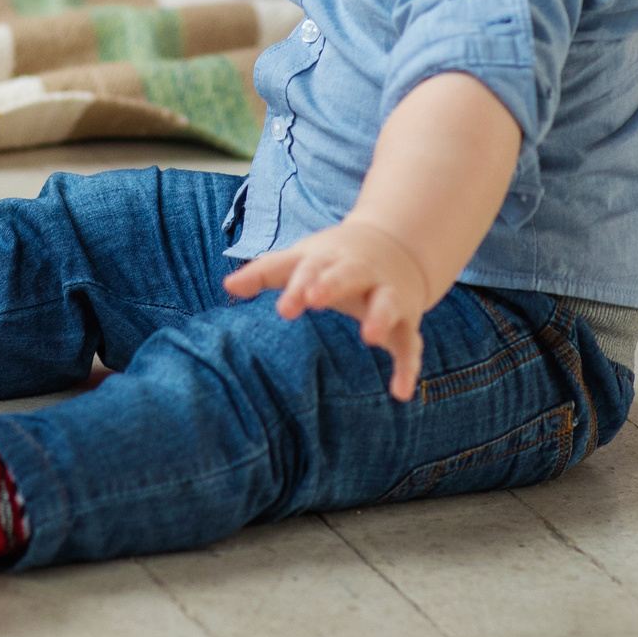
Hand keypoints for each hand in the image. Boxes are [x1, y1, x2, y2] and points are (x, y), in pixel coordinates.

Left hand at [223, 220, 431, 400]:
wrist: (397, 243)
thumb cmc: (334, 259)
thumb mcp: (302, 260)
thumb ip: (267, 272)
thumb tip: (227, 285)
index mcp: (329, 260)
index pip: (309, 270)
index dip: (297, 288)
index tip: (285, 309)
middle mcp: (360, 272)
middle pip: (347, 275)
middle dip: (332, 284)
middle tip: (315, 297)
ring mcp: (386, 294)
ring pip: (386, 303)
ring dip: (380, 316)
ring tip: (370, 336)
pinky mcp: (405, 320)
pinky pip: (410, 343)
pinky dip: (408, 367)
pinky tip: (402, 393)